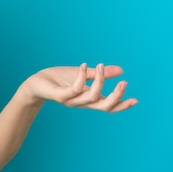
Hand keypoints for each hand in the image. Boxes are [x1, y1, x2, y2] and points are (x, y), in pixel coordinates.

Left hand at [20, 63, 137, 112]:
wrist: (36, 83)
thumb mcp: (82, 74)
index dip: (121, 105)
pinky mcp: (60, 95)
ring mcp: (71, 100)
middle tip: (123, 83)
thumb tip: (121, 70)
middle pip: (103, 106)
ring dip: (99, 81)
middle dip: (115, 96)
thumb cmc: (59, 79)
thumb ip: (99, 73)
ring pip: (91, 97)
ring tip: (100, 66)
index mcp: (88, 98)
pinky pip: (74, 89)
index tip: (136, 100)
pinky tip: (83, 65)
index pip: (108, 106)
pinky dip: (81, 77)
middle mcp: (81, 102)